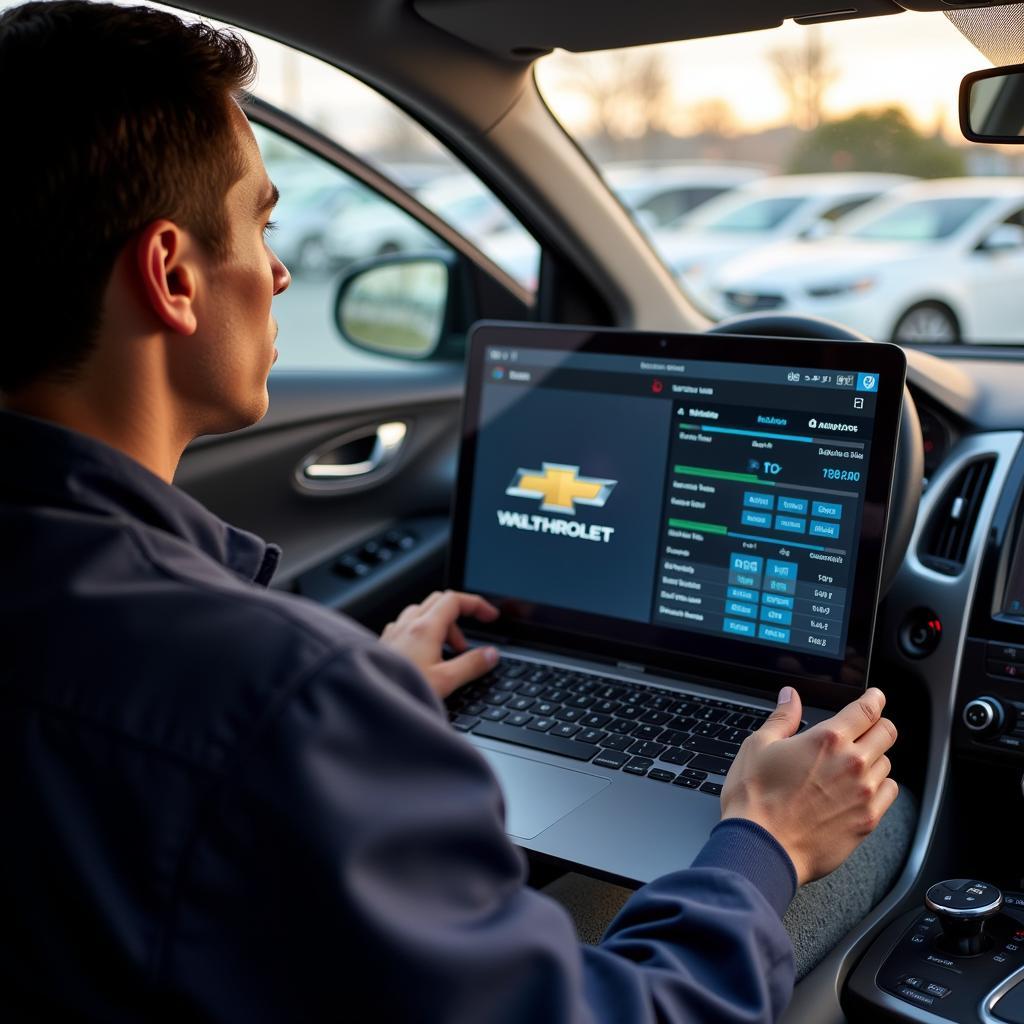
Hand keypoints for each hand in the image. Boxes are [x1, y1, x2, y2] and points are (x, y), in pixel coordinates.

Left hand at [380, 590, 499, 698]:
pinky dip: (423, 635)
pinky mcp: (384, 645)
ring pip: (422, 614)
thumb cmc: (399, 691)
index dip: (477, 604)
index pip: (455, 599)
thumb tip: (490, 655)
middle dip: (459, 619)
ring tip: (447, 656)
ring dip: (441, 628)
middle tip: (467, 645)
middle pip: (439, 603)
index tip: (490, 616)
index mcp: (424, 628)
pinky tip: (424, 658)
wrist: (367, 705)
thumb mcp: (445, 681)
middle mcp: (407, 625)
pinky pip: (407, 627)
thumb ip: (471, 665)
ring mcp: (393, 633)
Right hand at [720, 686, 897, 885]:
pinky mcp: (868, 820)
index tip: (876, 697)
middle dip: (879, 725)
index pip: (866, 710)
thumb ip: (782, 718)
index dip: (874, 699)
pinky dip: (880, 786)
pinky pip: (889, 793)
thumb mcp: (759, 746)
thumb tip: (790, 697)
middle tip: (867, 728)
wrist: (762, 847)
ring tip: (855, 763)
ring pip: (887, 763)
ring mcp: (864, 793)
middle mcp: (853, 763)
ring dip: (875, 758)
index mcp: (827, 739)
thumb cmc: (755, 798)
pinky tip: (861, 788)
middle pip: (887, 733)